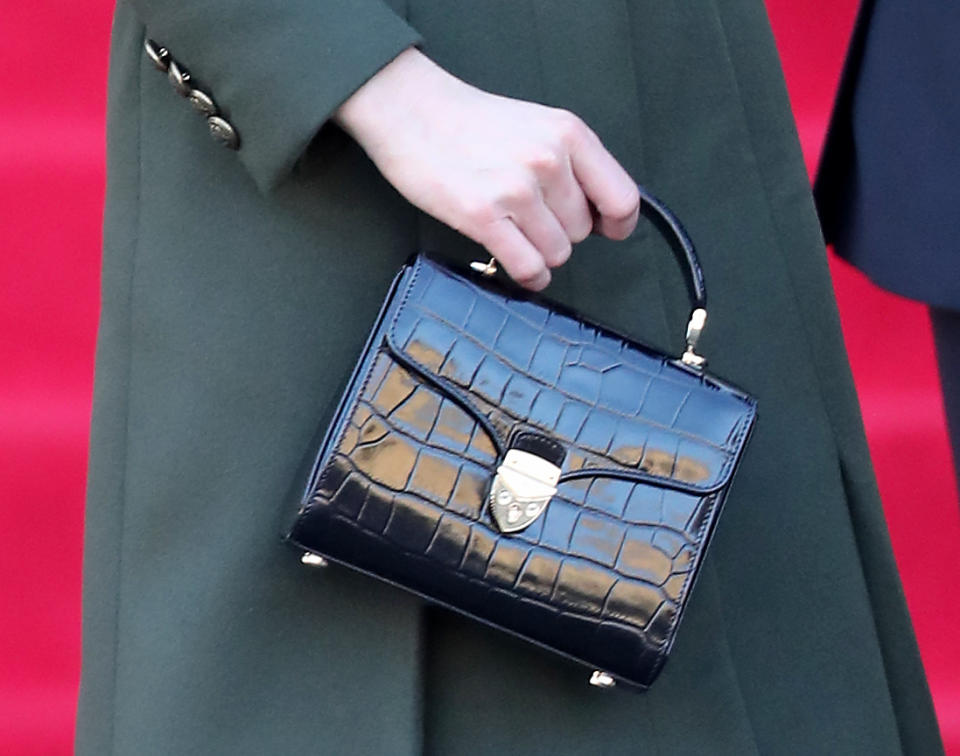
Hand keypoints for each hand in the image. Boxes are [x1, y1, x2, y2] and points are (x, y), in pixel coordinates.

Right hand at [334, 47, 639, 290]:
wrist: (411, 111)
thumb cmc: (470, 122)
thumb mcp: (538, 125)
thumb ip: (574, 163)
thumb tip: (602, 213)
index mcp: (568, 134)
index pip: (622, 198)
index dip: (618, 223)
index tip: (607, 230)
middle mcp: (547, 160)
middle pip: (583, 231)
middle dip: (561, 231)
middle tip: (531, 216)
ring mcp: (516, 190)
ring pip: (557, 253)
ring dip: (540, 252)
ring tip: (516, 232)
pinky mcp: (483, 215)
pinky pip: (528, 267)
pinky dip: (528, 275)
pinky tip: (518, 263)